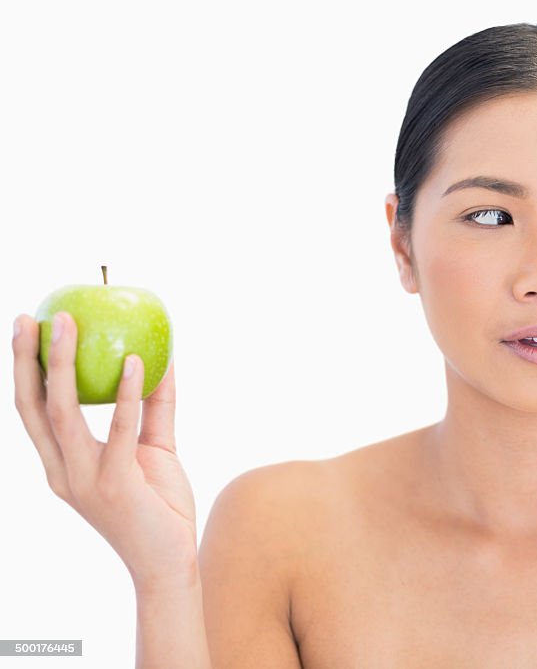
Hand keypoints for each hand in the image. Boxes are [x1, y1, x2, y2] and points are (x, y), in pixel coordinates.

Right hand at [13, 311, 198, 587]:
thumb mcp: (155, 448)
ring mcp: (84, 480)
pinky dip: (128, 393)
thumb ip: (154, 407)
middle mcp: (63, 471)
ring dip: (62, 364)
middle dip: (26, 359)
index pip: (32, 410)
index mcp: (62, 464)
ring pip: (63, 413)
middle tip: (32, 316)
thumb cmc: (159, 505)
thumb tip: (161, 359)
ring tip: (70, 322)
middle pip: (32, 406)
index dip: (25, 369)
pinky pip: (121, 430)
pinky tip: (136, 362)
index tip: (27, 328)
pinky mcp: (115, 484)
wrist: (170, 562)